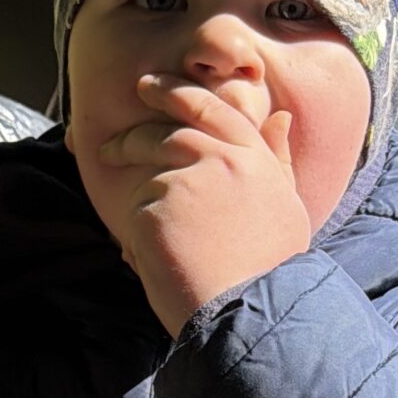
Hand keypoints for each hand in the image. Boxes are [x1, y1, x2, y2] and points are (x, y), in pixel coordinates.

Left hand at [100, 74, 311, 340]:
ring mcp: (188, 179)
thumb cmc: (272, 269)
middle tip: (110, 144)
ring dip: (143, 211)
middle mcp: (223, 157)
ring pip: (151, 181)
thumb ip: (278, 159)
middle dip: (135, 134)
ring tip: (156, 251)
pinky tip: (157, 266)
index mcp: (255, 156)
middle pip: (169, 133)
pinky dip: (139, 241)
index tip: (151, 86)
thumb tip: (280, 117)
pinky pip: (137, 216)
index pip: (212, 108)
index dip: (178, 93)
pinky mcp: (158, 206)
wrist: (252, 311)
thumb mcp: (287, 206)